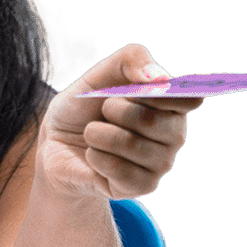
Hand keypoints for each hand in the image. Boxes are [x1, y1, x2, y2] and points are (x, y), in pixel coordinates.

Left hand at [35, 43, 205, 200]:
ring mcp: (160, 163)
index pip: (189, 98)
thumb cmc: (85, 105)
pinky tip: (93, 155)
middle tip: (104, 109)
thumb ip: (132, 60)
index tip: (135, 89)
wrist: (58, 142)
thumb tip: (161, 78)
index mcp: (172, 103)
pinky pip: (119, 170)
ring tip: (92, 132)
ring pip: (132, 145)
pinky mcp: (142, 187)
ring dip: (99, 134)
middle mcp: (173, 134)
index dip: (160, 94)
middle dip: (117, 110)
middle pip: (154, 121)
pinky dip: (96, 157)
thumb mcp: (101, 72)